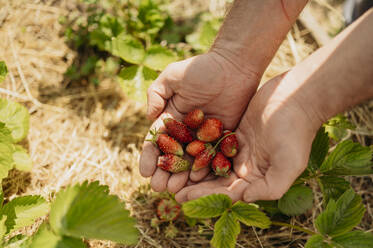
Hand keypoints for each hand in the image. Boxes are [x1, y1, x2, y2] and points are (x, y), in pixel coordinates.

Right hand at [139, 52, 259, 193]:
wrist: (233, 66)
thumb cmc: (201, 69)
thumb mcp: (172, 77)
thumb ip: (156, 94)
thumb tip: (149, 117)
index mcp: (172, 117)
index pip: (157, 141)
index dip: (149, 157)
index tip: (144, 172)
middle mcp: (186, 130)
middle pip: (172, 155)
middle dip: (163, 172)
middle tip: (158, 187)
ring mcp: (204, 136)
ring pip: (190, 160)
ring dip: (181, 176)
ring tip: (174, 190)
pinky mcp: (222, 138)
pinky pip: (211, 157)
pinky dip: (204, 170)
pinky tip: (197, 182)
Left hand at [175, 73, 322, 202]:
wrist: (296, 98)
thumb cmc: (295, 132)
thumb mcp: (289, 164)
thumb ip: (270, 187)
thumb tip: (244, 199)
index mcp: (257, 178)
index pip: (227, 193)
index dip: (204, 197)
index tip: (183, 199)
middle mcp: (247, 168)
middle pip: (216, 181)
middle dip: (194, 187)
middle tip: (171, 190)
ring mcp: (240, 150)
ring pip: (212, 164)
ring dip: (193, 171)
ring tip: (172, 175)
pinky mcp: (234, 133)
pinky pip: (212, 145)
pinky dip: (198, 150)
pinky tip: (182, 152)